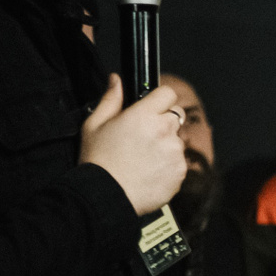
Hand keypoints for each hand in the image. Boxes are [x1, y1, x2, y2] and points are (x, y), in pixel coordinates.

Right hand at [81, 75, 187, 216]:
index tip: (152, 107)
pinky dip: (169, 165)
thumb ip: (111, 99)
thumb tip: (117, 80)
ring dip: (167, 145)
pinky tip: (150, 171)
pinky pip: (180, 163)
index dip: (160, 99)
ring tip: (143, 158)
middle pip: (176, 116)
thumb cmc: (98, 160)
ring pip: (178, 141)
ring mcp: (175, 153)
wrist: (106, 195)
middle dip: (164, 122)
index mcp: (144, 115)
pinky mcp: (181, 172)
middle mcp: (165, 131)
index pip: (167, 94)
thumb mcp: (94, 124)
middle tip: (144, 136)